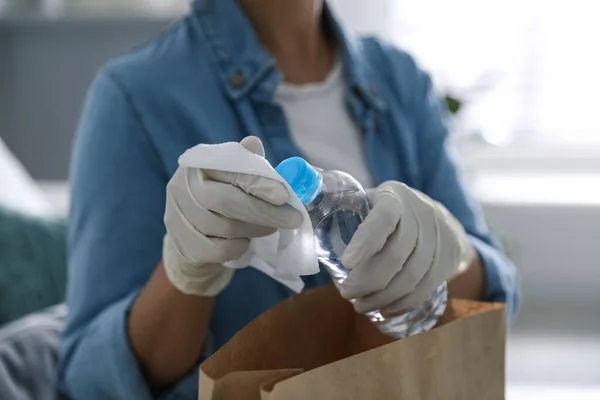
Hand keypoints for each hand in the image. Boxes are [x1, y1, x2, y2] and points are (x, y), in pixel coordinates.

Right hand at [163, 137, 302, 295]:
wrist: (192, 231)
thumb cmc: (221, 195)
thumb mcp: (233, 175)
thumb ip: (246, 164)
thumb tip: (253, 143)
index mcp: (198, 164)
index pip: (231, 171)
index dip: (259, 183)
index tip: (284, 196)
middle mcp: (182, 187)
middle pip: (227, 202)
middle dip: (266, 212)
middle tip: (293, 219)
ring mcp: (178, 217)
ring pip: (225, 228)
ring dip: (255, 230)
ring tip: (269, 227)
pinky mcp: (183, 244)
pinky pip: (219, 250)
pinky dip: (238, 247)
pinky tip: (244, 241)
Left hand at [340, 181, 473, 313]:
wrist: (440, 219)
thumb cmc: (390, 210)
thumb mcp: (371, 199)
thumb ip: (343, 203)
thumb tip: (301, 204)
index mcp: (395, 198)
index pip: (383, 218)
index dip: (366, 241)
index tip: (346, 263)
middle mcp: (420, 216)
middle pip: (395, 256)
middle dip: (367, 281)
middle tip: (345, 293)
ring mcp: (437, 241)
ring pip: (410, 278)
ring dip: (381, 298)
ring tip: (359, 305)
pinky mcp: (445, 262)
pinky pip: (424, 289)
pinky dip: (401, 304)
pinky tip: (383, 309)